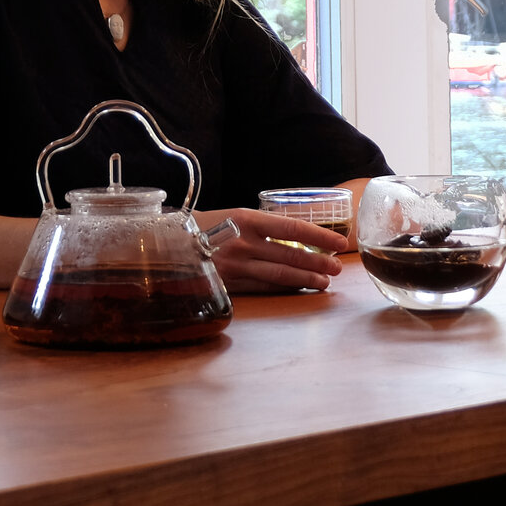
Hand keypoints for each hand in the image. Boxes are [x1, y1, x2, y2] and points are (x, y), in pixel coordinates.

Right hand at [199, 209, 349, 293]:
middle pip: (291, 255)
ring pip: (280, 275)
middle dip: (318, 262)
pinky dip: (285, 289)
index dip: (319, 236)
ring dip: (306, 279)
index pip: (293, 228)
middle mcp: (243, 242)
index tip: (338, 242)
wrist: (167, 243)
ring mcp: (236, 265)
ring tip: (325, 282)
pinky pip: (264, 287)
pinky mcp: (230, 284)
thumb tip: (297, 235)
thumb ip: (262, 226)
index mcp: (247, 219)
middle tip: (338, 267)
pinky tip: (299, 289)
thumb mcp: (234, 216)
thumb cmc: (206, 226)